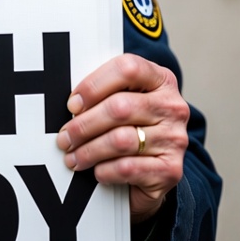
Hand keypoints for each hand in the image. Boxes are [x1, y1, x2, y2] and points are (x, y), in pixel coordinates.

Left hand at [56, 53, 188, 221]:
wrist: (155, 167)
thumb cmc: (129, 124)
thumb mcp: (120, 98)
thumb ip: (103, 92)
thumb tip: (71, 103)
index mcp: (159, 79)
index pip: (126, 69)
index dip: (94, 85)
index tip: (72, 104)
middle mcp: (172, 106)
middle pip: (120, 108)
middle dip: (84, 125)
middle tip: (64, 137)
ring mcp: (175, 138)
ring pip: (121, 140)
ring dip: (89, 150)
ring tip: (72, 156)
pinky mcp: (171, 170)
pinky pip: (129, 168)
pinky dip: (106, 170)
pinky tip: (96, 171)